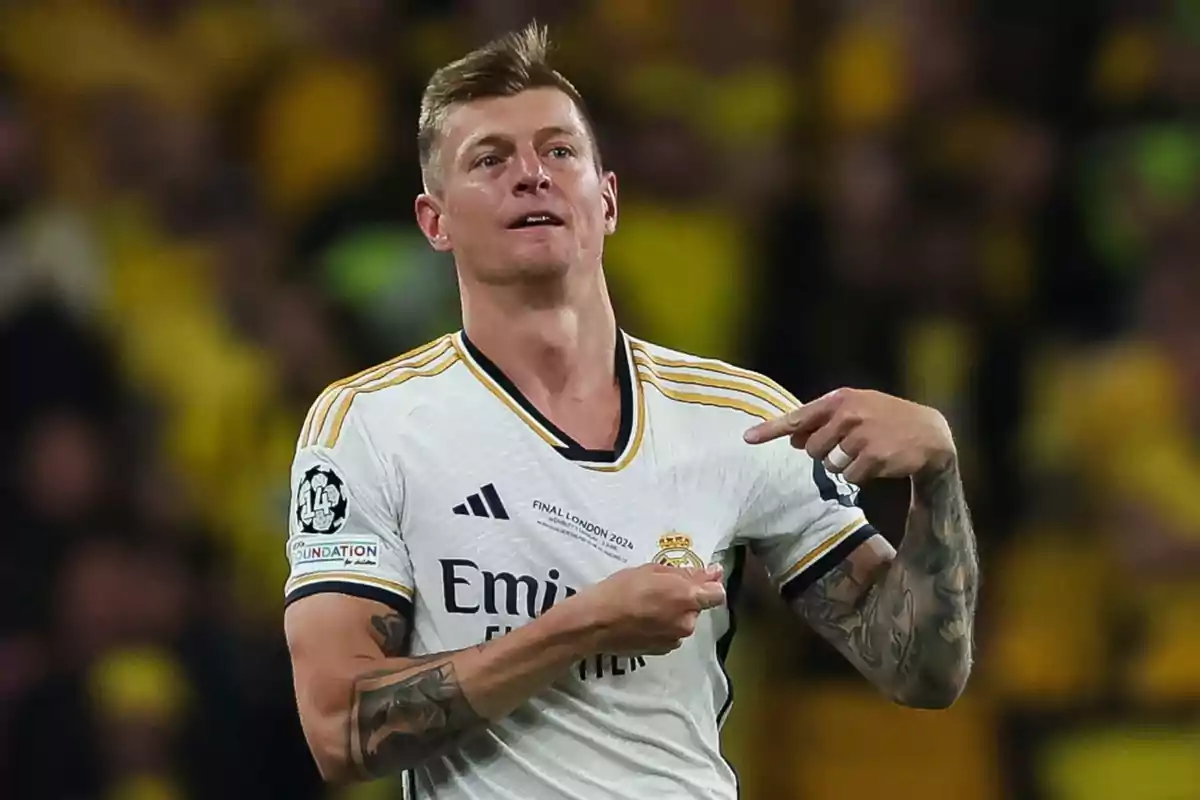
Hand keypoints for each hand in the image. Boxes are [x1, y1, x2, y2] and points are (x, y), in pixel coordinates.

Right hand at [573, 563, 725, 656]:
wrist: (594, 623)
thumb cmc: (621, 589)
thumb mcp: (652, 570)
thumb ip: (686, 573)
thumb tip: (713, 573)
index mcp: (688, 598)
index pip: (717, 594)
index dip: (709, 585)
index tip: (697, 578)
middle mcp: (687, 622)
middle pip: (696, 607)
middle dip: (684, 599)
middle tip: (658, 590)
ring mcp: (675, 639)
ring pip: (682, 622)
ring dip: (672, 614)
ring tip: (646, 607)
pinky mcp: (662, 651)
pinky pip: (670, 634)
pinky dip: (662, 627)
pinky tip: (642, 621)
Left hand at [742, 388, 955, 484]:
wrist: (930, 432)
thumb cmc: (885, 419)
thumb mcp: (856, 410)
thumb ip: (822, 422)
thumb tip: (792, 440)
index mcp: (840, 400)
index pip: (797, 417)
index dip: (770, 430)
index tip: (746, 438)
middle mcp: (848, 414)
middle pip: (811, 449)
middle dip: (825, 453)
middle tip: (850, 446)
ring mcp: (861, 435)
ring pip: (829, 465)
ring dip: (844, 465)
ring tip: (866, 451)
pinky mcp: (874, 456)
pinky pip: (850, 476)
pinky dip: (860, 475)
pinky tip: (877, 462)